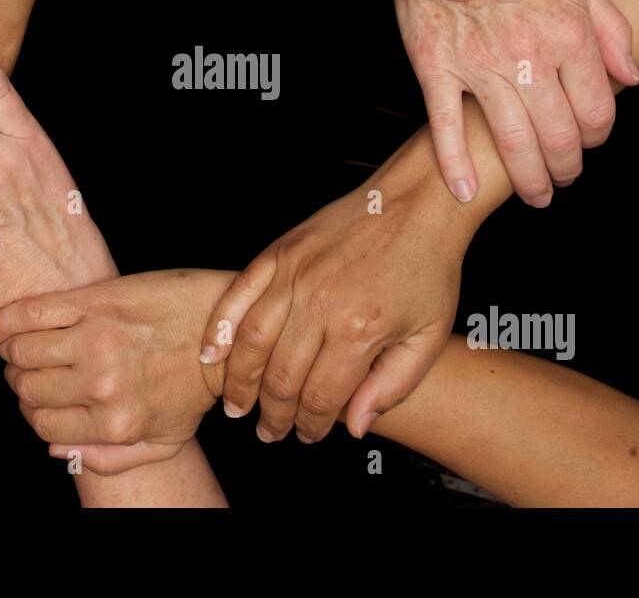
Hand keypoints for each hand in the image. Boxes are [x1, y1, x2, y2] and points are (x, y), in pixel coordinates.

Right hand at [0, 269, 233, 474]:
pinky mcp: (94, 302)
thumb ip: (112, 459)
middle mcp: (101, 385)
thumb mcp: (165, 440)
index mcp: (115, 423)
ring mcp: (95, 341)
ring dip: (13, 350)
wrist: (224, 326)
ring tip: (24, 345)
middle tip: (32, 369)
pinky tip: (2, 326)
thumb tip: (58, 450)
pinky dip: (7, 320)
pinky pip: (30, 313)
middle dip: (21, 380)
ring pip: (21, 351)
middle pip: (26, 388)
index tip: (39, 395)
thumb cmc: (195, 382)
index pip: (41, 423)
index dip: (33, 409)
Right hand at [200, 130, 471, 442]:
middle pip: (281, 378)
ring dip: (238, 382)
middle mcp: (320, 303)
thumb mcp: (428, 336)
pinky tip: (210, 354)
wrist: (417, 203)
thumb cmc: (427, 268)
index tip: (308, 435)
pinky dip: (218, 327)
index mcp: (359, 329)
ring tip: (235, 407)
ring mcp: (294, 275)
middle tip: (270, 431)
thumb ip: (393, 385)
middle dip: (273, 414)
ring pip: (250, 342)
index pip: (320, 397)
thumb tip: (354, 427)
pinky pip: (237, 296)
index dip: (311, 426)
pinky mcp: (279, 253)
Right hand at [396, 0, 638, 205]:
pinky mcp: (435, 65)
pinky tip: (466, 192)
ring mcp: (478, 63)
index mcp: (567, 33)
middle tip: (563, 178)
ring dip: (528, 179)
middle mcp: (528, 54)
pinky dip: (456, 165)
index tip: (590, 141)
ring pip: (511, 141)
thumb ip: (611, 29)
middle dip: (567, 168)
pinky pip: (445, 125)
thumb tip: (633, 78)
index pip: (596, 110)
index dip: (598, 136)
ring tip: (536, 194)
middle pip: (558, 136)